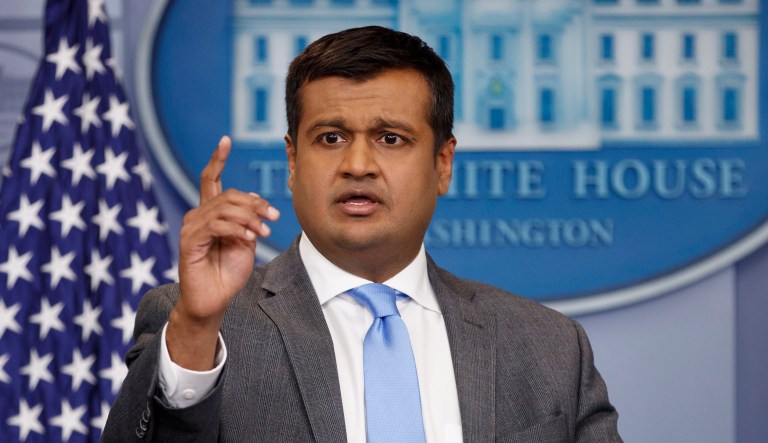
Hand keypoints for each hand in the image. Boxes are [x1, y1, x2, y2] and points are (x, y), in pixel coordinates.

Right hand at [167, 136, 279, 368]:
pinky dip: (237, 228)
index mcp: (211, 214)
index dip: (217, 159)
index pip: (211, 179)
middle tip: (273, 218)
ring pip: (224, 207)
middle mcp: (197, 216)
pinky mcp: (189, 242)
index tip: (225, 140)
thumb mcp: (245, 243)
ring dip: (249, 218)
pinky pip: (217, 225)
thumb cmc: (228, 273)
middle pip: (229, 194)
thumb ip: (248, 222)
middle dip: (255, 203)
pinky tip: (249, 238)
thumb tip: (256, 206)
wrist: (213, 301)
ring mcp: (191, 228)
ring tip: (264, 232)